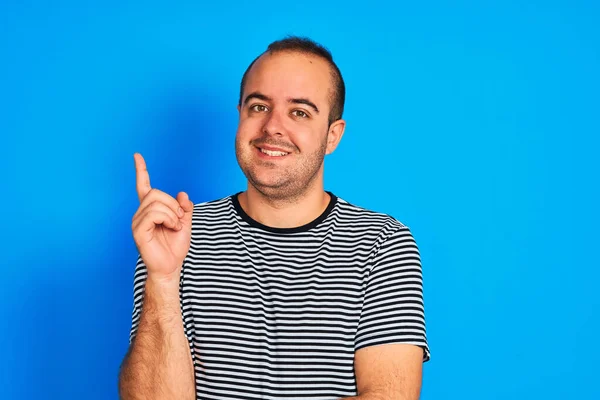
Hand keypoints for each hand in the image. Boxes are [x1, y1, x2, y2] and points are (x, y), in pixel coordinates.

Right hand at [131, 153, 193, 283]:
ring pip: (156, 203)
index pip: (143, 186)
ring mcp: (137, 221)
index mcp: (150, 209)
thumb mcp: (185, 222)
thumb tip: (181, 193)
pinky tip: (171, 228)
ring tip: (175, 227)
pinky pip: (153, 214)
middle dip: (173, 204)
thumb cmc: (175, 246)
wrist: (171, 266)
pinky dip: (168, 219)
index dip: (141, 170)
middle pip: (155, 192)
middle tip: (179, 219)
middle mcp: (141, 213)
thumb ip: (184, 207)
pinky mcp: (138, 230)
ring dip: (172, 214)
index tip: (137, 155)